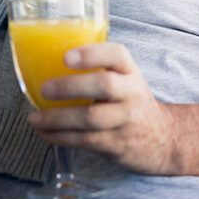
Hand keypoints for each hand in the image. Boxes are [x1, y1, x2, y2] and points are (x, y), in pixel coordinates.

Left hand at [27, 42, 177, 174]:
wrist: (163, 138)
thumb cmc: (131, 101)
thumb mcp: (125, 78)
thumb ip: (98, 67)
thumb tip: (46, 56)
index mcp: (130, 71)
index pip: (117, 54)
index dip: (91, 54)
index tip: (66, 56)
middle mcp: (131, 93)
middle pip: (104, 85)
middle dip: (70, 87)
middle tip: (45, 88)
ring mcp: (126, 120)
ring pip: (91, 118)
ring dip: (58, 118)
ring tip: (35, 118)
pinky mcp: (117, 144)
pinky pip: (85, 141)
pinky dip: (61, 137)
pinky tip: (45, 133)